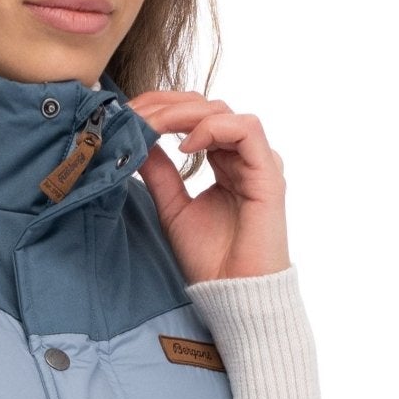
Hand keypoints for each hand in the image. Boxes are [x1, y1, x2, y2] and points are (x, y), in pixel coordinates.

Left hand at [130, 90, 290, 283]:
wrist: (233, 292)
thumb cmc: (210, 259)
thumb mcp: (173, 208)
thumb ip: (160, 174)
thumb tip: (139, 140)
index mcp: (225, 162)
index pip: (196, 118)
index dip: (162, 110)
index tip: (129, 117)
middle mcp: (244, 157)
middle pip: (207, 107)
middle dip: (166, 106)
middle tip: (134, 115)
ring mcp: (258, 163)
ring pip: (224, 112)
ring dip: (184, 113)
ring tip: (154, 127)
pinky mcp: (268, 174)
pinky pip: (246, 130)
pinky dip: (213, 128)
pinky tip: (185, 146)